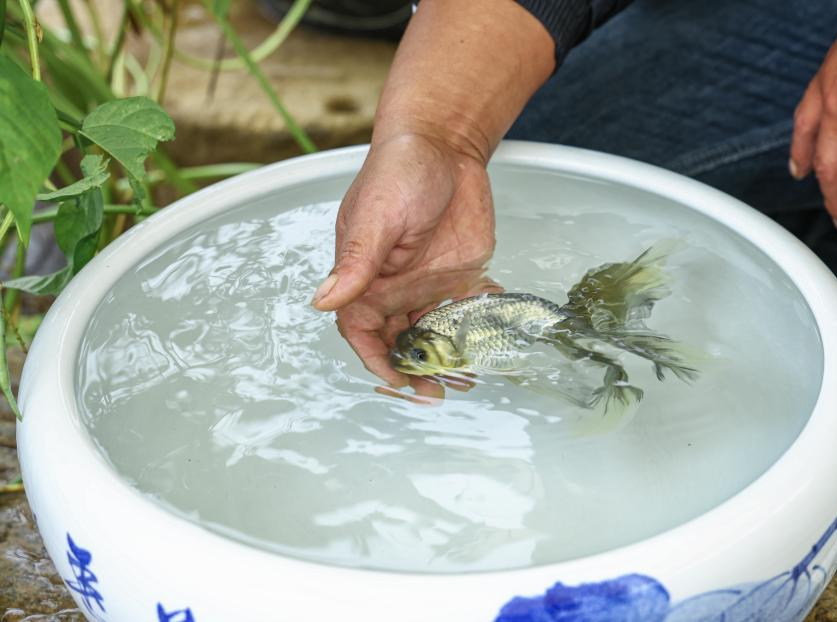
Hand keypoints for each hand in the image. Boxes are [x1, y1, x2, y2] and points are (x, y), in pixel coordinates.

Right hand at [312, 133, 497, 387]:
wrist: (447, 143)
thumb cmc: (400, 170)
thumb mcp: (377, 216)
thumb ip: (356, 262)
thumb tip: (322, 302)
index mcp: (363, 276)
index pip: (361, 331)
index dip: (376, 360)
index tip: (398, 381)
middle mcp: (392, 287)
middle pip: (398, 342)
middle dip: (414, 372)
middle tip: (439, 392)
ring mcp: (426, 284)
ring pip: (431, 335)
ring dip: (444, 360)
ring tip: (466, 382)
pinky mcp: (457, 276)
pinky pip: (461, 315)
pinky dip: (472, 334)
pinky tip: (487, 348)